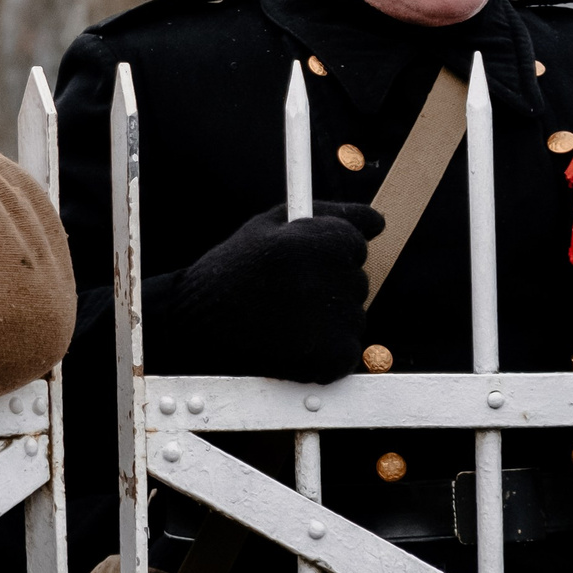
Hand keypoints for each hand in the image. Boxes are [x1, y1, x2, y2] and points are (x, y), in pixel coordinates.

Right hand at [157, 202, 383, 382]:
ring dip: (327, 320)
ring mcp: (334, 321)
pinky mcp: (334, 357)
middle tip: (281, 296)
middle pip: (357, 281)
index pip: (355, 244)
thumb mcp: (268, 226)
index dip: (324, 254)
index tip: (296, 267)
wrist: (194, 328)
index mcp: (316, 243)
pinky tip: (289, 343)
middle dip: (327, 287)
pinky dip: (325, 352)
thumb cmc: (231, 272)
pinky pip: (347, 351)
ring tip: (281, 320)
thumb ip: (326, 214)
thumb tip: (378, 222)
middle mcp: (329, 280)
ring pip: (353, 316)